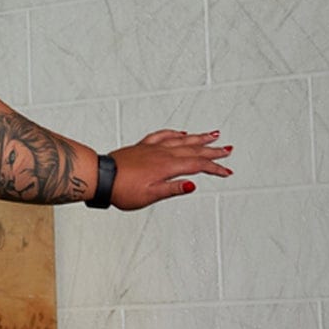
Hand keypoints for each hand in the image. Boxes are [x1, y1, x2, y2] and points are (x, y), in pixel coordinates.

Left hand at [107, 129, 230, 208]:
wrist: (100, 177)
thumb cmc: (121, 189)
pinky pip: (163, 135)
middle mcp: (162, 154)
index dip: (214, 169)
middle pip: (193, 150)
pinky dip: (175, 133)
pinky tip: (181, 133)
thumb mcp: (149, 195)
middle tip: (228, 150)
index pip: (197, 166)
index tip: (227, 172)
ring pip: (181, 140)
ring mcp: (152, 148)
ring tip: (213, 135)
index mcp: (166, 166)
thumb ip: (172, 189)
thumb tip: (193, 185)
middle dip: (213, 151)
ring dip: (199, 138)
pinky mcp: (143, 146)